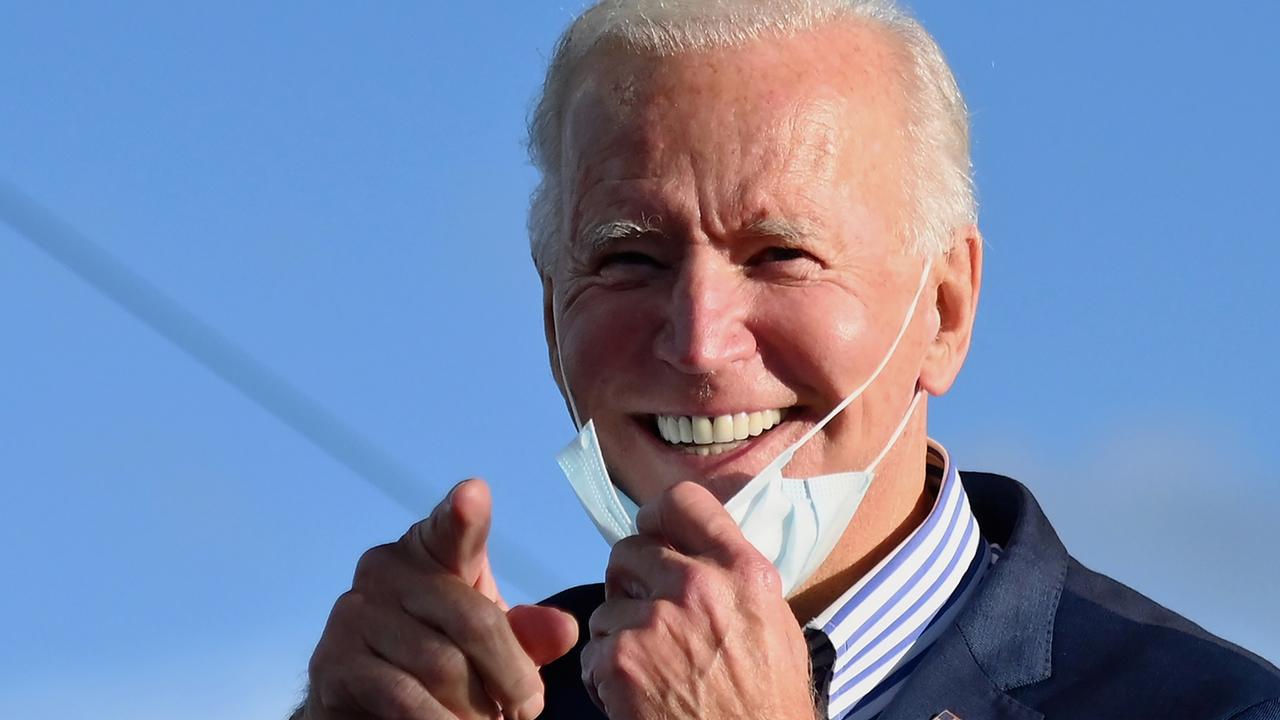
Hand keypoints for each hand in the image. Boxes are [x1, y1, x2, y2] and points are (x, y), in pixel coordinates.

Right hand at [303, 479, 578, 719]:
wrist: (370, 708)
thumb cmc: (441, 661)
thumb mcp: (493, 645)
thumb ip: (526, 635)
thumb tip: (563, 630)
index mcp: (430, 550)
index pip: (451, 529)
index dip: (463, 514)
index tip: (474, 494)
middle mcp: (385, 568)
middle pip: (473, 620)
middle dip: (511, 675)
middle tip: (527, 708)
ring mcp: (354, 613)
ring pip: (442, 667)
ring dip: (477, 709)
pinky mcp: (333, 663)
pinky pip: (404, 698)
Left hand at [581, 482, 815, 719]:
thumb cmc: (769, 703)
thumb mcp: (774, 624)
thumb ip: (733, 578)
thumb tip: (696, 552)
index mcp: (740, 571)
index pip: (682, 502)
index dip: (657, 518)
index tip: (653, 536)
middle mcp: (697, 585)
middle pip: (629, 551)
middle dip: (631, 583)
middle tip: (646, 615)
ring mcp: (654, 622)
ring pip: (606, 607)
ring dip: (619, 636)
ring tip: (650, 669)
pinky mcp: (620, 661)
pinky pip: (593, 653)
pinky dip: (606, 677)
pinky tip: (635, 696)